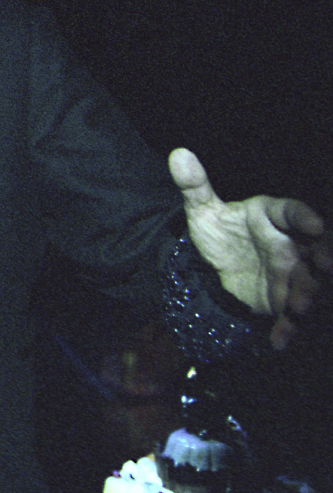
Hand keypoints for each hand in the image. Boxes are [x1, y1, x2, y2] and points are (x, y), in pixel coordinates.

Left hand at [172, 147, 330, 348]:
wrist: (216, 267)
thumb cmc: (219, 232)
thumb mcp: (203, 211)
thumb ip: (194, 186)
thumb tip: (178, 154)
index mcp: (273, 217)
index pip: (292, 212)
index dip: (306, 218)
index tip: (315, 225)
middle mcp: (291, 245)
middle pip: (315, 250)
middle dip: (323, 260)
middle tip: (324, 266)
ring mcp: (293, 274)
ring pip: (309, 284)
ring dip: (308, 296)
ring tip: (300, 307)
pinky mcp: (286, 301)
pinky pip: (290, 317)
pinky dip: (287, 329)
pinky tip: (278, 342)